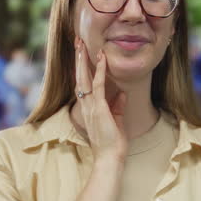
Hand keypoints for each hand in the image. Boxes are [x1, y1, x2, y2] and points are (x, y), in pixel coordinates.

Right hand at [74, 37, 127, 163]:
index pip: (82, 84)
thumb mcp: (117, 120)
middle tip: (77, 41)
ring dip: (83, 60)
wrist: (110, 158)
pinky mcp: (99, 108)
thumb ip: (118, 106)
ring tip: (81, 44)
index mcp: (88, 108)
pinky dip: (100, 70)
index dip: (81, 68)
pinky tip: (102, 57)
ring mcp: (90, 106)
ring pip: (83, 78)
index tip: (82, 53)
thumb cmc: (112, 143)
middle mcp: (86, 105)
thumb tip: (123, 93)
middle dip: (78, 59)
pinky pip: (98, 85)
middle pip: (78, 77)